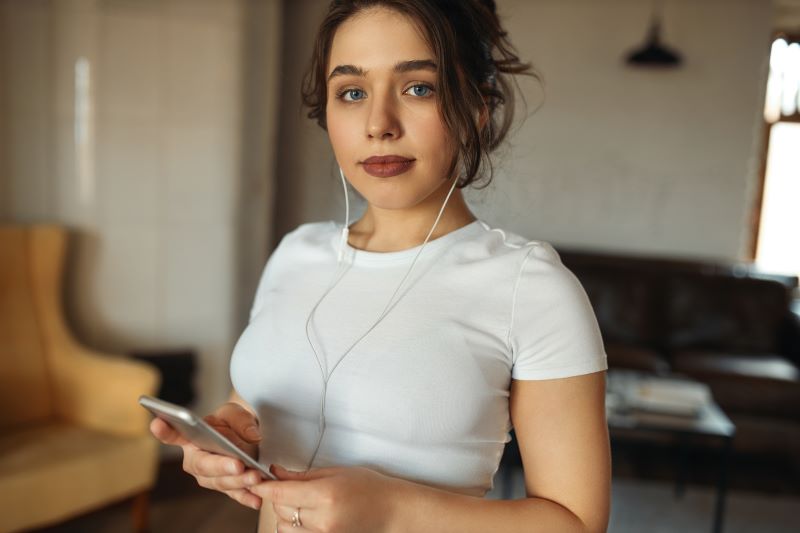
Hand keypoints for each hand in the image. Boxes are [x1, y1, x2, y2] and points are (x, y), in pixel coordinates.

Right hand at [149, 401, 263, 508]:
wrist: (244, 435)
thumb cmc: (232, 422)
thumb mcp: (236, 413)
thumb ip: (242, 420)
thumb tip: (253, 436)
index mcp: (190, 437)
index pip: (173, 434)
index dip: (164, 430)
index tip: (157, 423)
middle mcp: (195, 460)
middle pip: (203, 466)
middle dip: (221, 466)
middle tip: (238, 464)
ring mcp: (209, 476)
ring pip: (220, 482)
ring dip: (238, 481)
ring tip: (255, 476)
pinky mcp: (225, 487)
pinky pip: (234, 494)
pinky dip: (246, 497)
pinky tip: (256, 499)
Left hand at [250, 464, 401, 532]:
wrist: (392, 511)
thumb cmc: (369, 488)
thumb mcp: (336, 472)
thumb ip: (302, 475)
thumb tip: (276, 472)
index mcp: (325, 495)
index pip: (281, 494)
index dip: (263, 487)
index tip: (254, 480)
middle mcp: (322, 520)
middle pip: (280, 510)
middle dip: (277, 497)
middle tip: (285, 485)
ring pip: (284, 527)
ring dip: (284, 514)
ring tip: (300, 502)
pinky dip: (294, 527)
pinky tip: (306, 516)